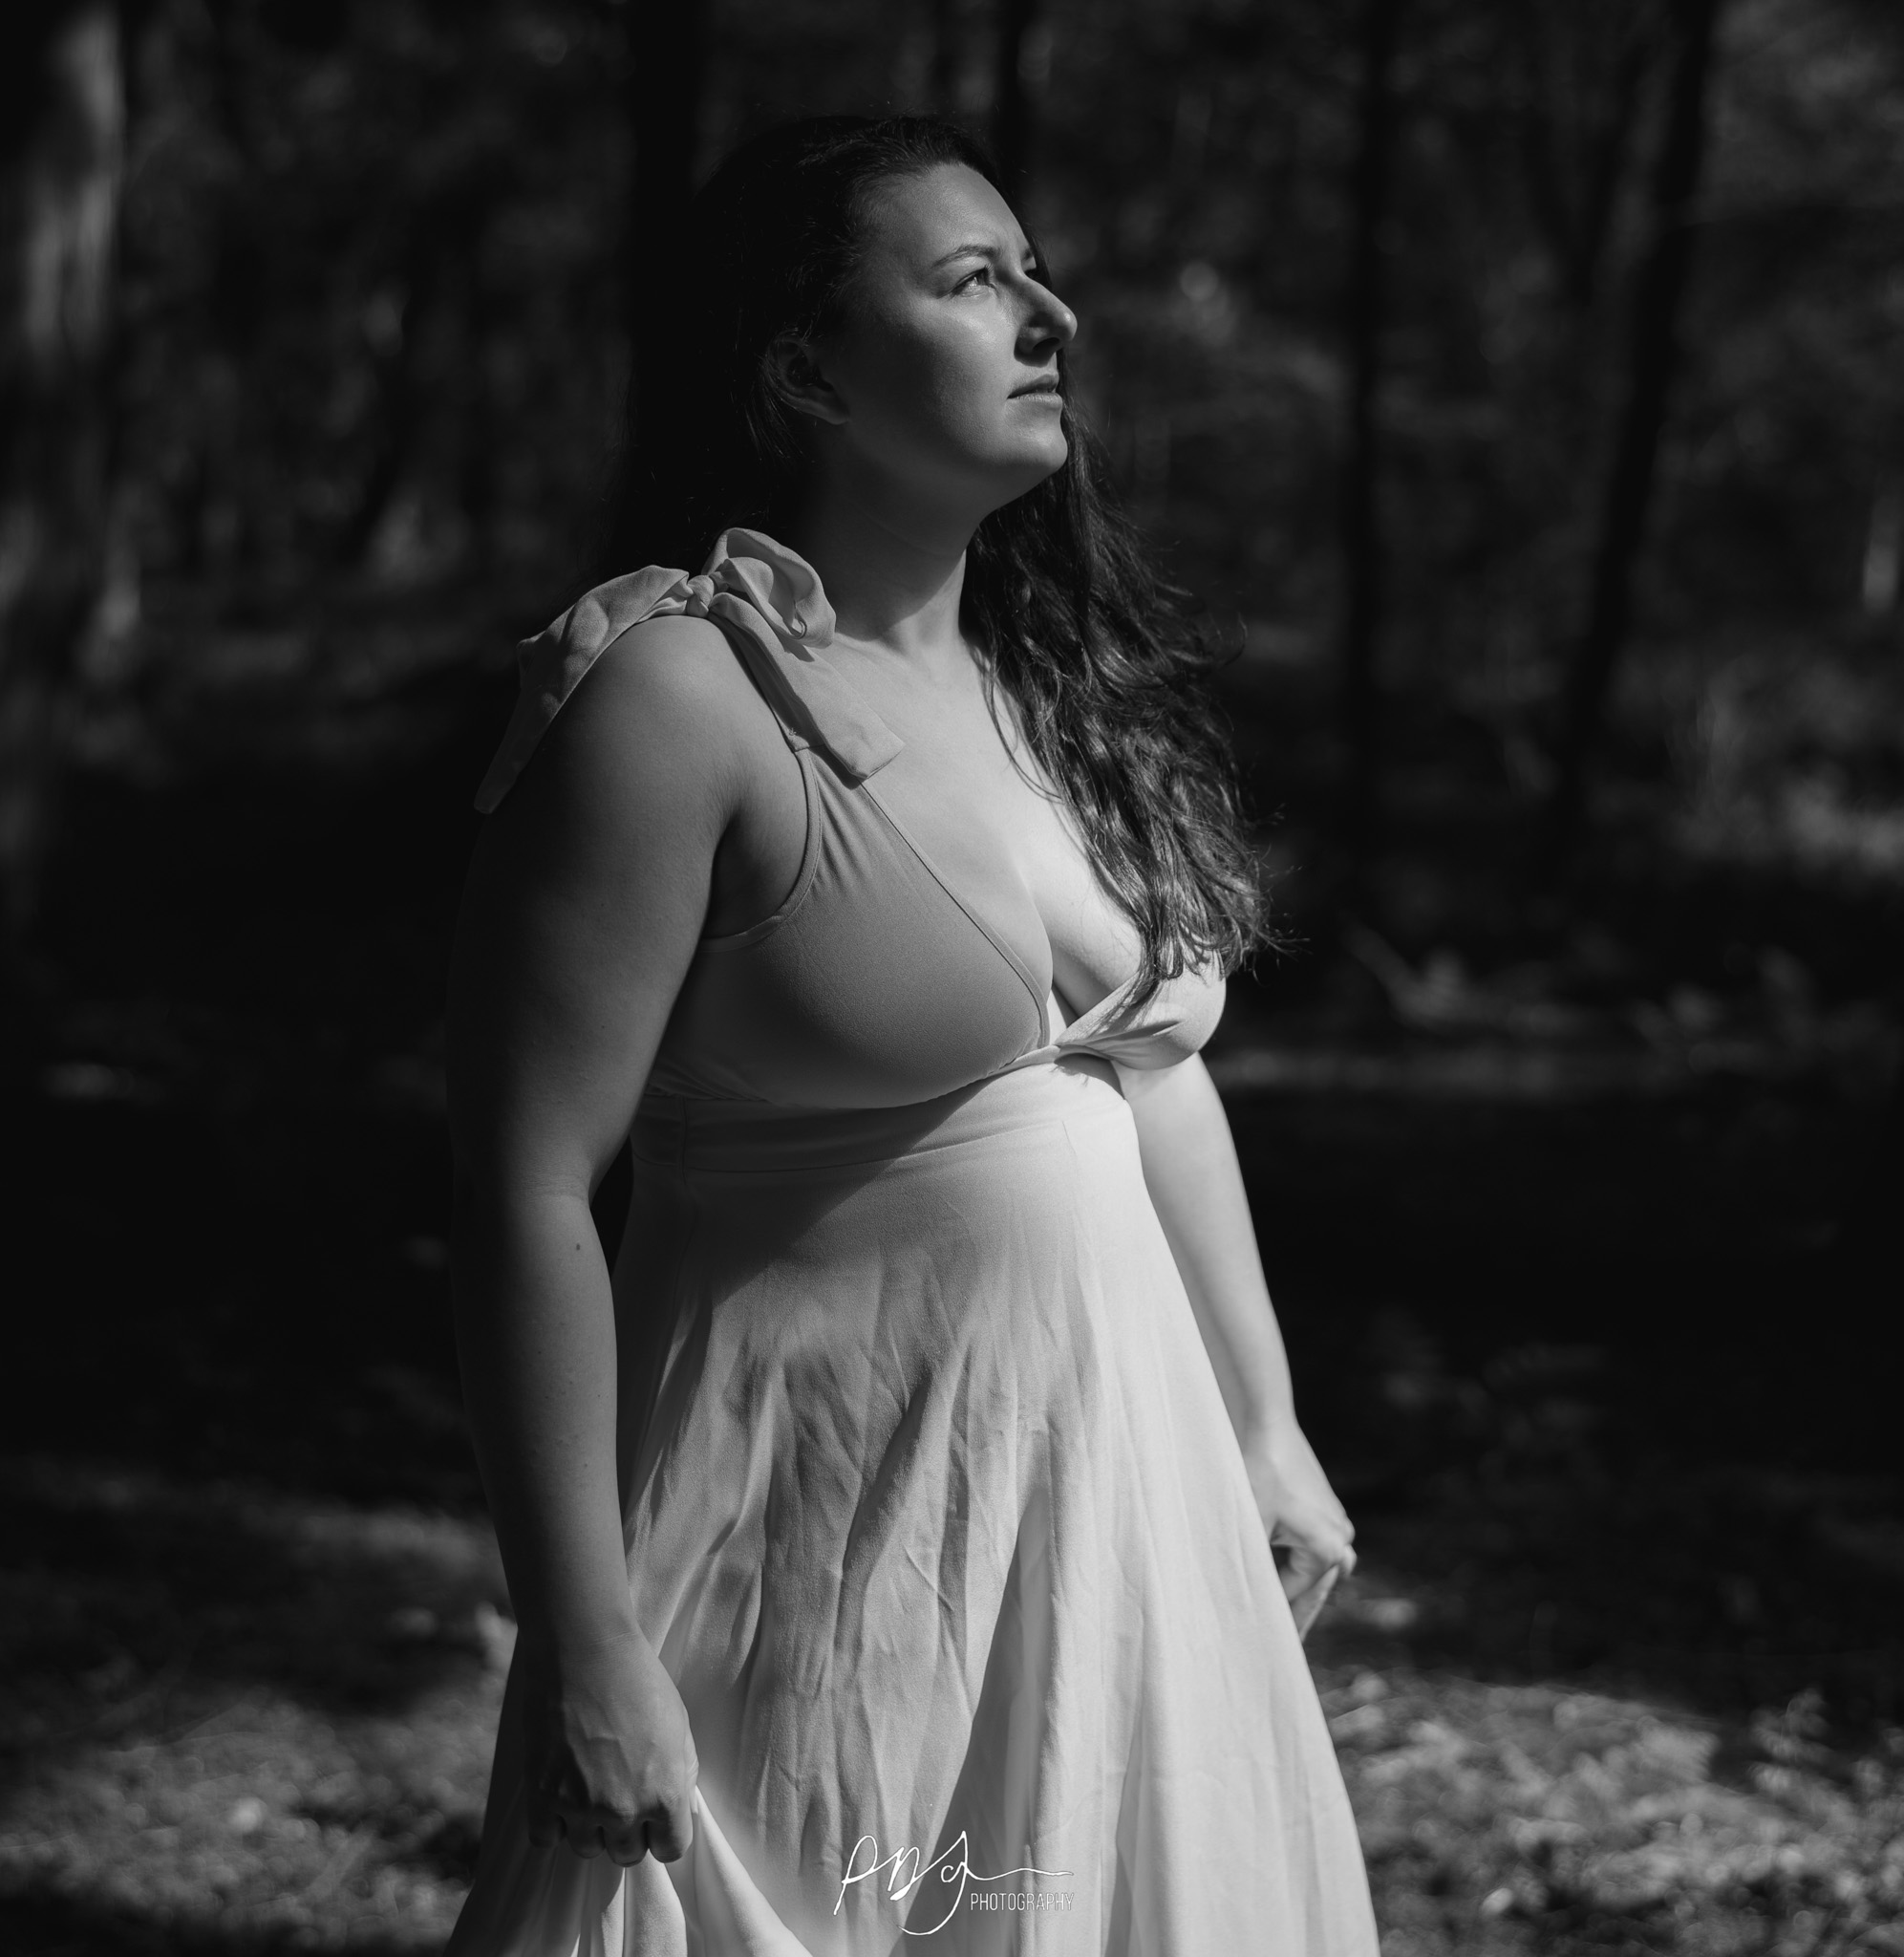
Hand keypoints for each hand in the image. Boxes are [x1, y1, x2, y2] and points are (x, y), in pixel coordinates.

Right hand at [519, 1620, 698, 1864]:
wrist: (586, 1649)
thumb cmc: (639, 1680)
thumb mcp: (679, 1725)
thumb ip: (682, 1772)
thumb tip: (681, 1804)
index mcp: (666, 1794)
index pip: (670, 1849)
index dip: (663, 1832)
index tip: (653, 1816)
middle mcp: (625, 1810)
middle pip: (626, 1854)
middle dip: (626, 1829)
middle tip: (618, 1792)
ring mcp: (580, 1807)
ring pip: (585, 1849)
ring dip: (588, 1826)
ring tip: (587, 1786)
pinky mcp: (542, 1796)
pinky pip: (546, 1838)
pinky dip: (552, 1822)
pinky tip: (559, 1792)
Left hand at [1241, 1423, 1355, 1641]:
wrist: (1266, 1422)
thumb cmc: (1255, 1472)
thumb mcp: (1249, 1526)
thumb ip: (1250, 1567)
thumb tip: (1238, 1604)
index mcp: (1326, 1548)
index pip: (1292, 1595)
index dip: (1271, 1617)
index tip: (1258, 1645)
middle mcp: (1340, 1536)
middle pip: (1313, 1588)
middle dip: (1295, 1613)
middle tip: (1282, 1648)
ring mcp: (1337, 1521)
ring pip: (1317, 1569)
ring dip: (1298, 1588)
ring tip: (1282, 1619)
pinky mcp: (1327, 1508)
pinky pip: (1316, 1548)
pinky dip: (1300, 1563)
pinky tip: (1283, 1576)